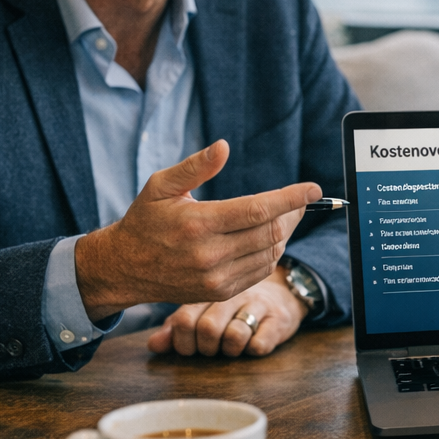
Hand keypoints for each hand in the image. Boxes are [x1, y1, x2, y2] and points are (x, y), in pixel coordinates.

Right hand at [74, 141, 318, 320]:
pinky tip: (269, 237)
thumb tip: (224, 147)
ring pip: (270, 253)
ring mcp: (216, 278)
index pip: (258, 209)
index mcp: (198, 224)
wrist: (124, 268)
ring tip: (286, 215)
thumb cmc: (145, 220)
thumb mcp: (160, 186)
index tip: (314, 188)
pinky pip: (260, 270)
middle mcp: (209, 255)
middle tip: (301, 199)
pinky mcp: (220, 291)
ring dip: (284, 232)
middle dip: (292, 213)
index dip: (291, 198)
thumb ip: (195, 167)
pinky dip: (271, 252)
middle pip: (271, 231)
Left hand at [147, 267, 305, 356]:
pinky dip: (253, 350)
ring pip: (235, 335)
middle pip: (208, 328)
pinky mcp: (280, 319)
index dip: (183, 342)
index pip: (184, 319)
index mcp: (208, 292)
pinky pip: (260, 343)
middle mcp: (232, 295)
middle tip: (213, 349)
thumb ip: (176, 328)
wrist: (282, 292)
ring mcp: (258, 305)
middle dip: (206, 348)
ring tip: (233, 347)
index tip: (191, 347)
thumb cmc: (235, 308)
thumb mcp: (204, 312)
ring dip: (230, 350)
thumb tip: (153, 345)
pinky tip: (254, 343)